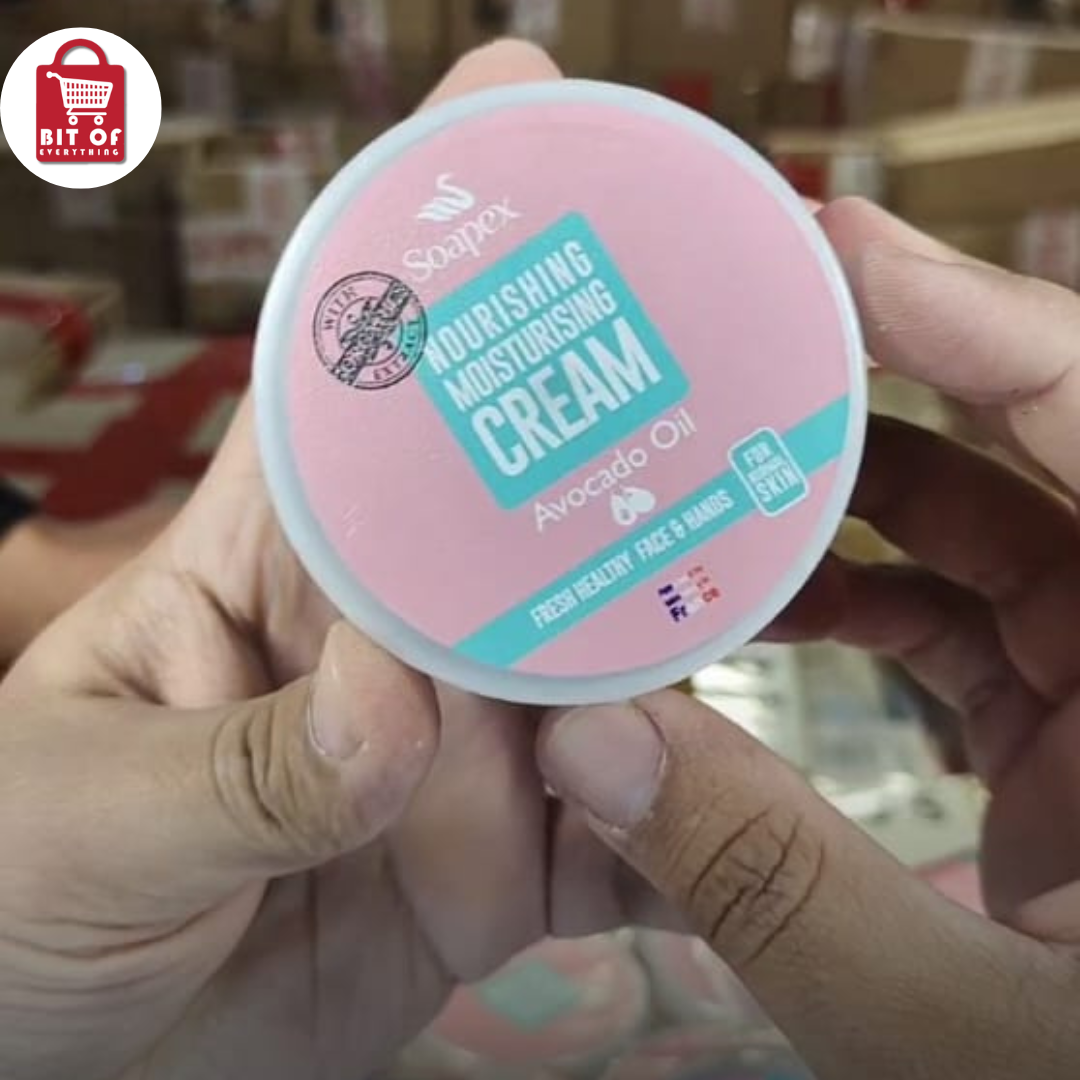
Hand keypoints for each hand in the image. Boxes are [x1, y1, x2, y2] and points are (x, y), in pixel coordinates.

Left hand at [0, 44, 665, 1079]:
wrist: (66, 1077)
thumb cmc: (6, 902)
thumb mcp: (83, 816)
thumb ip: (241, 768)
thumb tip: (401, 716)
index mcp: (268, 568)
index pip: (358, 387)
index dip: (434, 243)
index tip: (519, 99)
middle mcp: (390, 639)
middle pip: (519, 525)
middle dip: (604, 462)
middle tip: (719, 390)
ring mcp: (461, 751)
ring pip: (593, 684)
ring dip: (648, 674)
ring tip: (703, 653)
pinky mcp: (505, 864)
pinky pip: (614, 842)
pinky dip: (674, 834)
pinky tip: (733, 823)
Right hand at [539, 199, 1079, 1077]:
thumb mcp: (960, 1030)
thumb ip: (775, 881)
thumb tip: (587, 744)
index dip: (972, 315)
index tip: (826, 245)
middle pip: (1036, 452)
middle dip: (880, 388)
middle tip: (733, 342)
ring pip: (993, 531)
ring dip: (847, 509)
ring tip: (710, 491)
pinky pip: (972, 614)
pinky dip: (864, 601)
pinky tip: (761, 613)